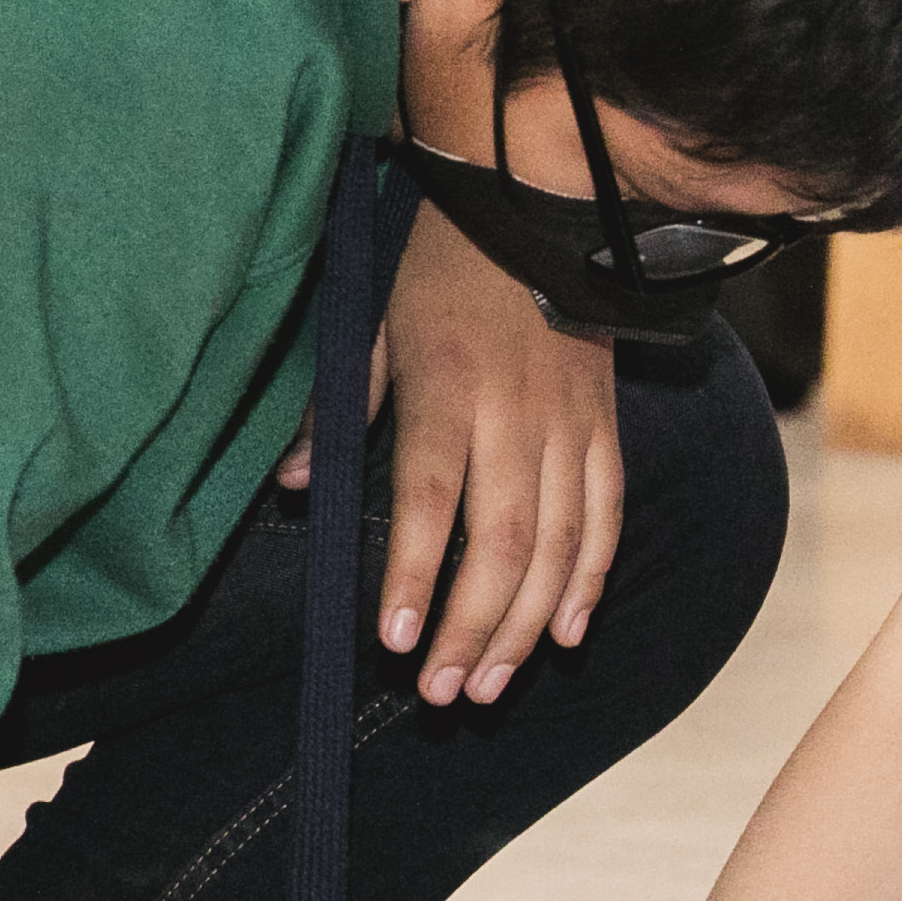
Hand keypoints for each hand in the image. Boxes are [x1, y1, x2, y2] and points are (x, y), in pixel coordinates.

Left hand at [279, 200, 624, 706]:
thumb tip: (296, 492)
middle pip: (503, 543)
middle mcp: (516, 417)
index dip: (416, 576)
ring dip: (525, 625)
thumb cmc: (441, 269)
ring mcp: (569, 426)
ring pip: (558, 546)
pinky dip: (590, 580)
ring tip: (492, 685)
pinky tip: (565, 634)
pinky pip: (605, 516)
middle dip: (475, 628)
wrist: (543, 208)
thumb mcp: (371, 324)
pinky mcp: (603, 427)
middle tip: (445, 692)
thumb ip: (335, 410)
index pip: (433, 501)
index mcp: (448, 390)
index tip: (397, 640)